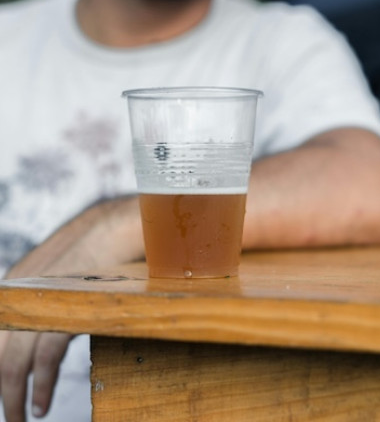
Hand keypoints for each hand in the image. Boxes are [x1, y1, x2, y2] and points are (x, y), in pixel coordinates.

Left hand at [0, 196, 143, 420]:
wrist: (122, 222)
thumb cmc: (104, 242)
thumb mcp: (69, 266)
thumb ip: (54, 291)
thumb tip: (57, 316)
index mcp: (18, 280)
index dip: (0, 359)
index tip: (4, 380)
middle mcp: (20, 289)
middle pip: (0, 345)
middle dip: (2, 380)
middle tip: (10, 410)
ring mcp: (40, 297)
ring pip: (14, 357)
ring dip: (15, 393)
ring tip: (24, 414)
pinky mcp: (63, 306)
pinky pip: (44, 354)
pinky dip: (41, 382)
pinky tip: (42, 400)